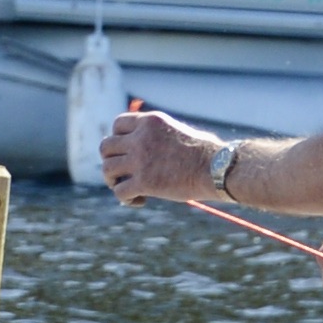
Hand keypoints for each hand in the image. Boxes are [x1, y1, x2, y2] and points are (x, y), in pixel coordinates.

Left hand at [95, 102, 220, 207]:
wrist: (217, 168)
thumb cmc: (206, 153)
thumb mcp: (177, 131)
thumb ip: (157, 135)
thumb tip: (147, 145)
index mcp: (150, 122)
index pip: (117, 124)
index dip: (117, 139)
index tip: (125, 151)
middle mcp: (141, 138)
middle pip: (105, 147)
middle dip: (110, 160)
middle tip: (121, 172)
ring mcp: (141, 160)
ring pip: (107, 169)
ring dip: (113, 181)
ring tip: (127, 188)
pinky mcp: (145, 182)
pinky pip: (120, 192)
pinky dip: (126, 199)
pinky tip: (139, 200)